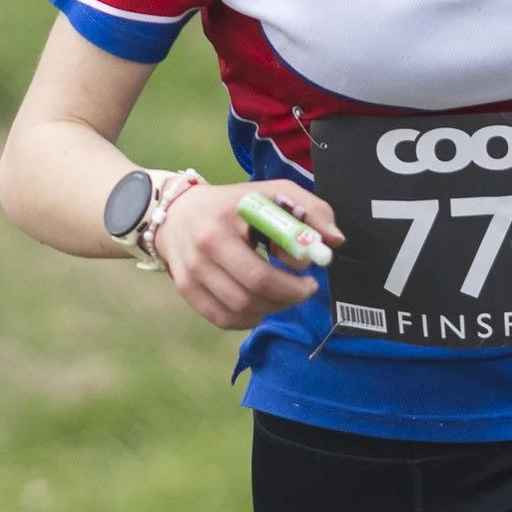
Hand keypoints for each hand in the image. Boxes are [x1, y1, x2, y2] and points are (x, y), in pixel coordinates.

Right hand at [154, 179, 342, 331]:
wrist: (175, 212)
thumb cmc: (233, 203)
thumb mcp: (271, 192)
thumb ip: (309, 210)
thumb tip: (335, 241)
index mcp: (227, 220)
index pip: (264, 264)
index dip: (294, 277)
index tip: (311, 274)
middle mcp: (205, 249)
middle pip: (253, 291)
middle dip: (288, 296)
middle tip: (305, 290)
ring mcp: (192, 273)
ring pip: (240, 309)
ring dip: (271, 308)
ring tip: (283, 295)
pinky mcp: (187, 290)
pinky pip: (223, 319)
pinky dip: (248, 318)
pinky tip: (260, 304)